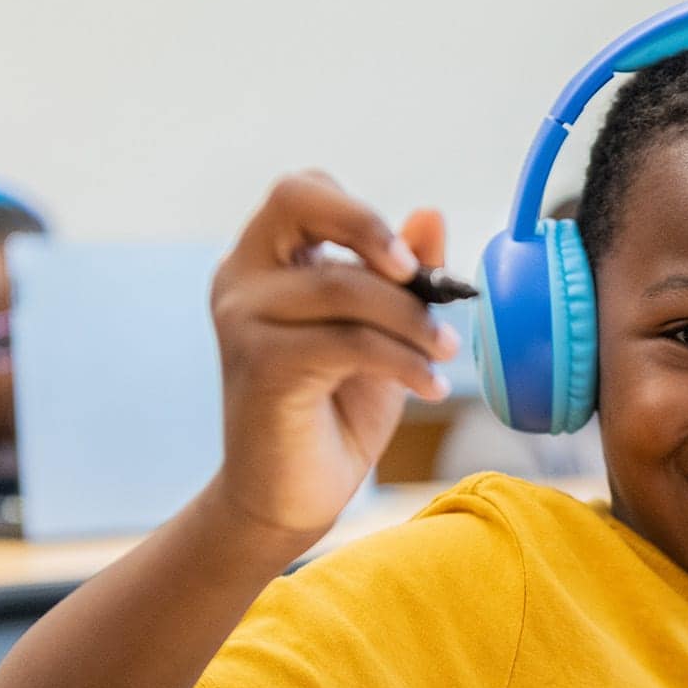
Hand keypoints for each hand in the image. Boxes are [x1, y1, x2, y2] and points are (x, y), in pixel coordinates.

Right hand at [207, 171, 459, 543]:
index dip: (356, 209)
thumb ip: (401, 278)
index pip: (300, 191)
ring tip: (445, 353)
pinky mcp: (263, 365)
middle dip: (368, 226)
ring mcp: (244, 319)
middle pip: (296, 198)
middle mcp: (241, 277)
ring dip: (412, 319)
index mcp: (264, 260)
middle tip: (420, 278)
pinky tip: (430, 387)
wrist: (290, 496)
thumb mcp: (381, 335)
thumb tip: (430, 215)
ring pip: (344, 285)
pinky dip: (403, 361)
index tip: (407, 260)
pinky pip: (349, 342)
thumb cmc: (334, 412)